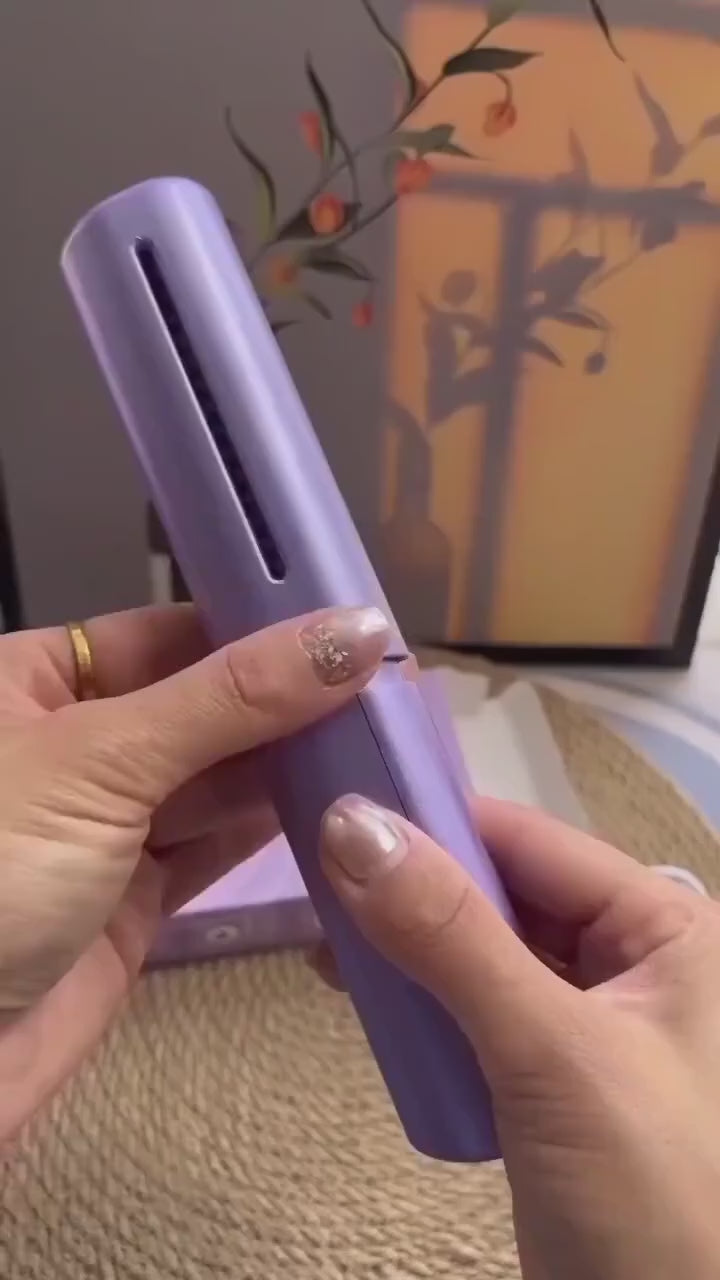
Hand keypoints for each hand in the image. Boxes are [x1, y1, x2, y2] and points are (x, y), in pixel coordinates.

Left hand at [0, 603, 388, 1141]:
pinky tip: (342, 800)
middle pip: (200, 703)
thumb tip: (356, 628)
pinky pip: (217, 845)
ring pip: (217, 777)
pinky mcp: (137, 898)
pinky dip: (276, 826)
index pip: (166, 631)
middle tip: (393, 682)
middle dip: (287, 696)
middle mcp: (71, 744)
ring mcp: (106, 825)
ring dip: (293, 762)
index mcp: (31, 682)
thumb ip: (231, 697)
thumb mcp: (101, 760)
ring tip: (386, 734)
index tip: (354, 619)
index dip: (257, 623)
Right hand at [318, 795, 719, 1279]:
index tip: (334, 810)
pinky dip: (424, 1002)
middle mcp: (638, 958)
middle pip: (506, 891)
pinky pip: (479, 1010)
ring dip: (410, 946)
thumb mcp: (552, 1053)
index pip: (533, 842)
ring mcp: (596, 1021)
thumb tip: (350, 822)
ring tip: (327, 945)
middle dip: (415, 888)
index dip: (436, 819)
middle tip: (314, 885)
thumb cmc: (647, 1193)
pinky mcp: (556, 1080)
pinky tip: (367, 1000)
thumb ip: (451, 936)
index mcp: (667, 926)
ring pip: (485, 950)